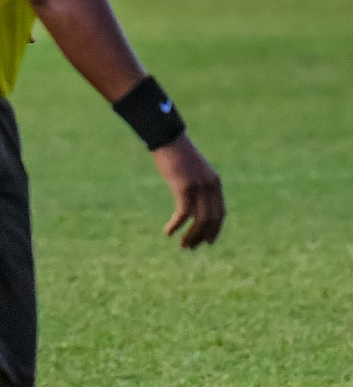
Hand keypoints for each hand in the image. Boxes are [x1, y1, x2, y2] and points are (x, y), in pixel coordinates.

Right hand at [151, 134, 224, 248]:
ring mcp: (198, 187)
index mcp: (215, 183)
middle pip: (211, 219)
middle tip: (190, 247)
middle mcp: (210, 187)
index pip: (220, 213)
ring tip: (182, 245)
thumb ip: (196, 184)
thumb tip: (191, 200)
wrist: (168, 139)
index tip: (206, 242)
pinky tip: (168, 232)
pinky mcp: (184, 187)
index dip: (214, 230)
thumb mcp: (192, 170)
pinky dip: (176, 225)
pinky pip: (183, 213)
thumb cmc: (176, 154)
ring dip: (191, 235)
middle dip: (201, 236)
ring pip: (199, 220)